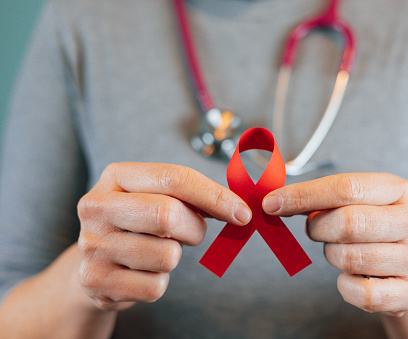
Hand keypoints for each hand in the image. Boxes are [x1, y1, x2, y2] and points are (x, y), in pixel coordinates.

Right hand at [77, 162, 250, 309]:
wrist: (94, 261)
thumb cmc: (138, 222)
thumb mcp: (156, 197)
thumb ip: (192, 196)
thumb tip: (238, 209)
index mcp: (116, 177)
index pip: (173, 178)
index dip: (214, 195)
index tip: (242, 212)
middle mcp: (97, 207)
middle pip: (168, 215)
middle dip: (194, 229)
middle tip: (192, 232)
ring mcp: (92, 245)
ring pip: (167, 255)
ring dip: (174, 257)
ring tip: (156, 250)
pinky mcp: (95, 281)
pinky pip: (155, 287)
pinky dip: (159, 282)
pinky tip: (143, 273)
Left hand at [262, 173, 407, 315]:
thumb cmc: (371, 226)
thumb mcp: (355, 202)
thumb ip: (320, 198)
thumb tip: (275, 201)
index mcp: (399, 189)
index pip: (346, 187)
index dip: (303, 195)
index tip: (271, 203)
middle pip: (347, 222)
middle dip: (318, 229)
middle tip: (315, 231)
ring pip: (349, 258)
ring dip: (332, 256)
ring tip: (342, 251)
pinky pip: (361, 293)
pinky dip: (345, 287)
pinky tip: (351, 277)